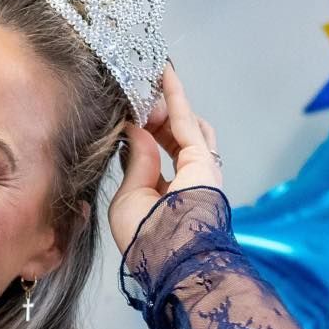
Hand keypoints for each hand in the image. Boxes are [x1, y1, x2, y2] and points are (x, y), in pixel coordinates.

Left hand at [107, 60, 222, 256]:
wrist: (168, 253)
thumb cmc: (144, 236)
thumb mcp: (129, 196)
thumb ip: (136, 162)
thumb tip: (135, 130)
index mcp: (167, 195)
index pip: (156, 155)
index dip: (143, 133)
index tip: (127, 115)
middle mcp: (186, 181)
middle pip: (171, 137)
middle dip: (152, 116)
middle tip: (134, 96)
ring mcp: (198, 169)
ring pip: (182, 126)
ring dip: (163, 106)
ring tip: (147, 82)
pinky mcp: (202, 159)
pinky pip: (186, 121)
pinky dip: (175, 97)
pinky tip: (164, 75)